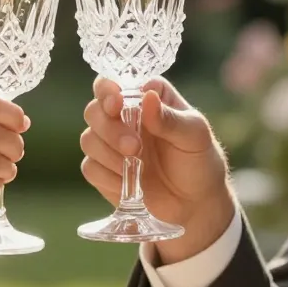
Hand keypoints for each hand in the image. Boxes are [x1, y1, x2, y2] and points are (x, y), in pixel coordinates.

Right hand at [80, 77, 234, 263]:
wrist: (196, 203)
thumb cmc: (199, 160)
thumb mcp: (194, 135)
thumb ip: (170, 118)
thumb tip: (147, 96)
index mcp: (144, 97)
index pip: (112, 83)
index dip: (106, 91)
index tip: (116, 104)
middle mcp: (123, 116)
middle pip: (94, 111)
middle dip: (109, 130)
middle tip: (134, 147)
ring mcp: (111, 144)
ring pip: (88, 139)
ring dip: (109, 154)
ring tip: (138, 167)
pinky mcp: (105, 170)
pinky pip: (90, 168)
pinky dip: (108, 176)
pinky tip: (129, 183)